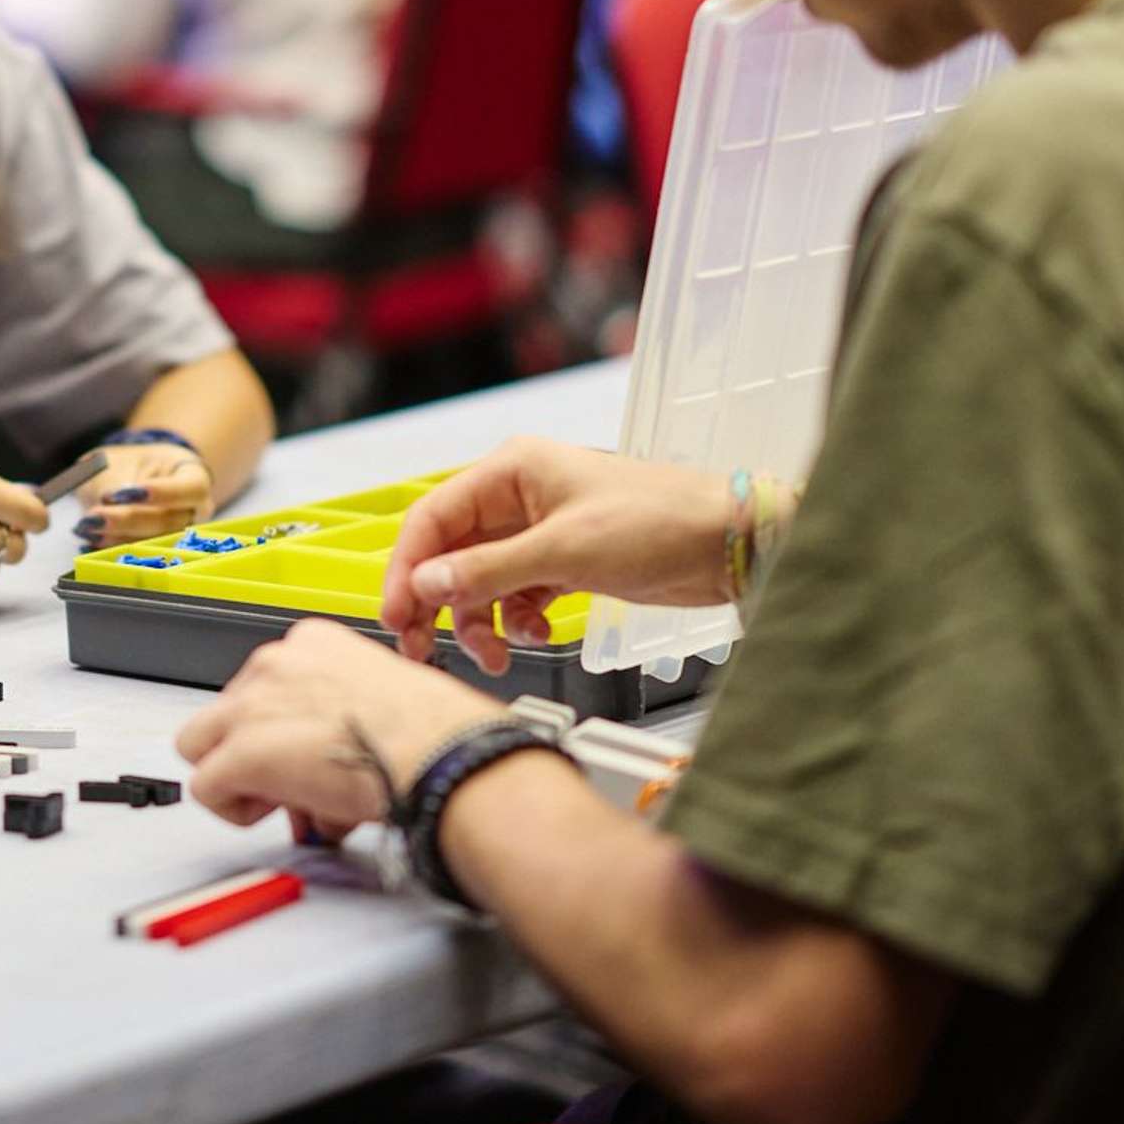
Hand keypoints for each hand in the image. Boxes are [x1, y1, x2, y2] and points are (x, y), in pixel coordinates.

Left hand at [74, 446, 214, 548]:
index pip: (190, 489)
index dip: (163, 493)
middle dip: (128, 520)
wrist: (130, 480)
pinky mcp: (157, 554)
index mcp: (194, 479)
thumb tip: (111, 501)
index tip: (128, 492)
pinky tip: (91, 541)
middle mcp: (193, 513)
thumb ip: (116, 478)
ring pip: (152, 544)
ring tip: (87, 528)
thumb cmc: (131, 464)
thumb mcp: (120, 461)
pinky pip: (137, 557)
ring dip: (117, 538)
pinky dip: (112, 549)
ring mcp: (178, 538)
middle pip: (168, 522)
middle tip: (95, 517)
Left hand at [173, 619, 495, 835]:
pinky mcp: (242, 751)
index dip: (284, 730)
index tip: (309, 754)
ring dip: (235, 777)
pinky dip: (235, 810)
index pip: (264, 686)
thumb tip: (322, 768)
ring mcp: (252, 706)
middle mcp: (275, 664)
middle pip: (227, 713)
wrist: (437, 752)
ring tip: (282, 798)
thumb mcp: (380, 700)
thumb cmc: (432, 733)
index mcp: (312, 643)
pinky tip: (278, 812)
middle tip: (294, 783)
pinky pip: (204, 789)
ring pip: (199, 744)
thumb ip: (338, 721)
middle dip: (254, 751)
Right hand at [384, 438, 742, 674]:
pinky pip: (516, 595)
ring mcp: (540, 532)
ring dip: (480, 620)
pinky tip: (538, 634)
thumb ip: (490, 571)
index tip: (397, 614)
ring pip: (480, 580)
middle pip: (451, 552)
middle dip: (438, 601)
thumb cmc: (659, 521)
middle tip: (424, 647)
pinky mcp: (563, 562)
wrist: (726, 543)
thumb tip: (427, 584)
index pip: (433, 518)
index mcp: (511, 471)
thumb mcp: (565, 550)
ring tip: (495, 653)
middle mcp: (519, 497)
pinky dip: (517, 620)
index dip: (407, 567)